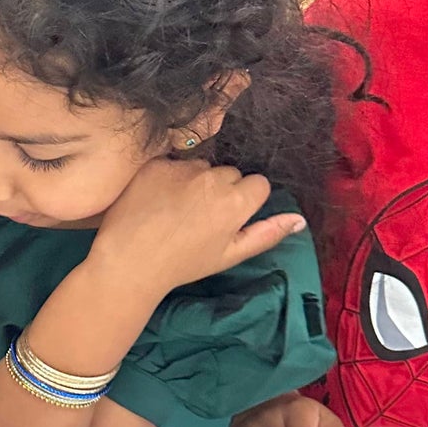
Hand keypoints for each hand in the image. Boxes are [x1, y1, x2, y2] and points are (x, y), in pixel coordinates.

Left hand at [91, 157, 306, 301]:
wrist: (129, 261)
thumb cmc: (182, 264)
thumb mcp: (229, 255)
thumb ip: (266, 233)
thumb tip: (299, 219)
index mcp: (236, 201)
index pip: (258, 184)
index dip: (244, 201)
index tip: (227, 218)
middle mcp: (212, 177)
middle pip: (229, 173)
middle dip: (221, 190)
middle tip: (198, 217)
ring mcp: (182, 168)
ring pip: (201, 166)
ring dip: (195, 181)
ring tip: (175, 210)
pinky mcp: (156, 163)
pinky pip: (173, 163)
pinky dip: (168, 177)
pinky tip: (156, 200)